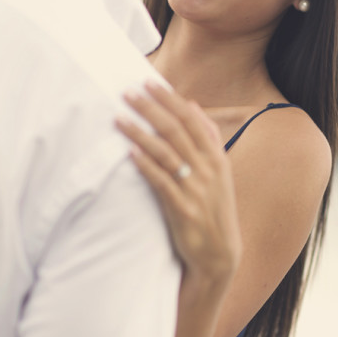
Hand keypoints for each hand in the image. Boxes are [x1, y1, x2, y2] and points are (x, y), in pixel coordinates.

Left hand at [116, 81, 241, 285]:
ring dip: (139, 132)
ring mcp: (195, 189)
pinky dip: (145, 164)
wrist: (219, 254)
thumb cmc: (213, 207)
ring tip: (118, 118)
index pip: (191, 118)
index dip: (169, 99)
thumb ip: (206, 137)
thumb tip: (191, 104)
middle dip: (150, 108)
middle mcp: (208, 169)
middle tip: (127, 92)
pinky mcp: (181, 209)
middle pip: (175, 130)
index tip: (149, 82)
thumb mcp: (218, 170)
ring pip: (164, 152)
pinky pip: (160, 181)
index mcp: (217, 157)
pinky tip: (129, 152)